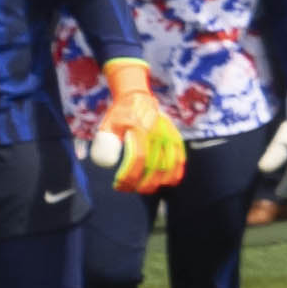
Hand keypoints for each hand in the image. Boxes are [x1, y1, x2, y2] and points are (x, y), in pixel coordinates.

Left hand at [89, 64, 185, 195]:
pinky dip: (176, 174)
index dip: (129, 175)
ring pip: (169, 166)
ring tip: (146, 189)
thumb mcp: (107, 125)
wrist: (138, 98)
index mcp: (139, 129)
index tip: (119, 184)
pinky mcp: (176, 138)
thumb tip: (107, 163)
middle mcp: (157, 133)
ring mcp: (169, 136)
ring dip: (157, 182)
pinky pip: (180, 159)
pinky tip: (167, 183)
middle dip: (141, 183)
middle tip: (129, 189)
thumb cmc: (120, 114)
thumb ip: (106, 143)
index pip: (138, 158)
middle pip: (154, 166)